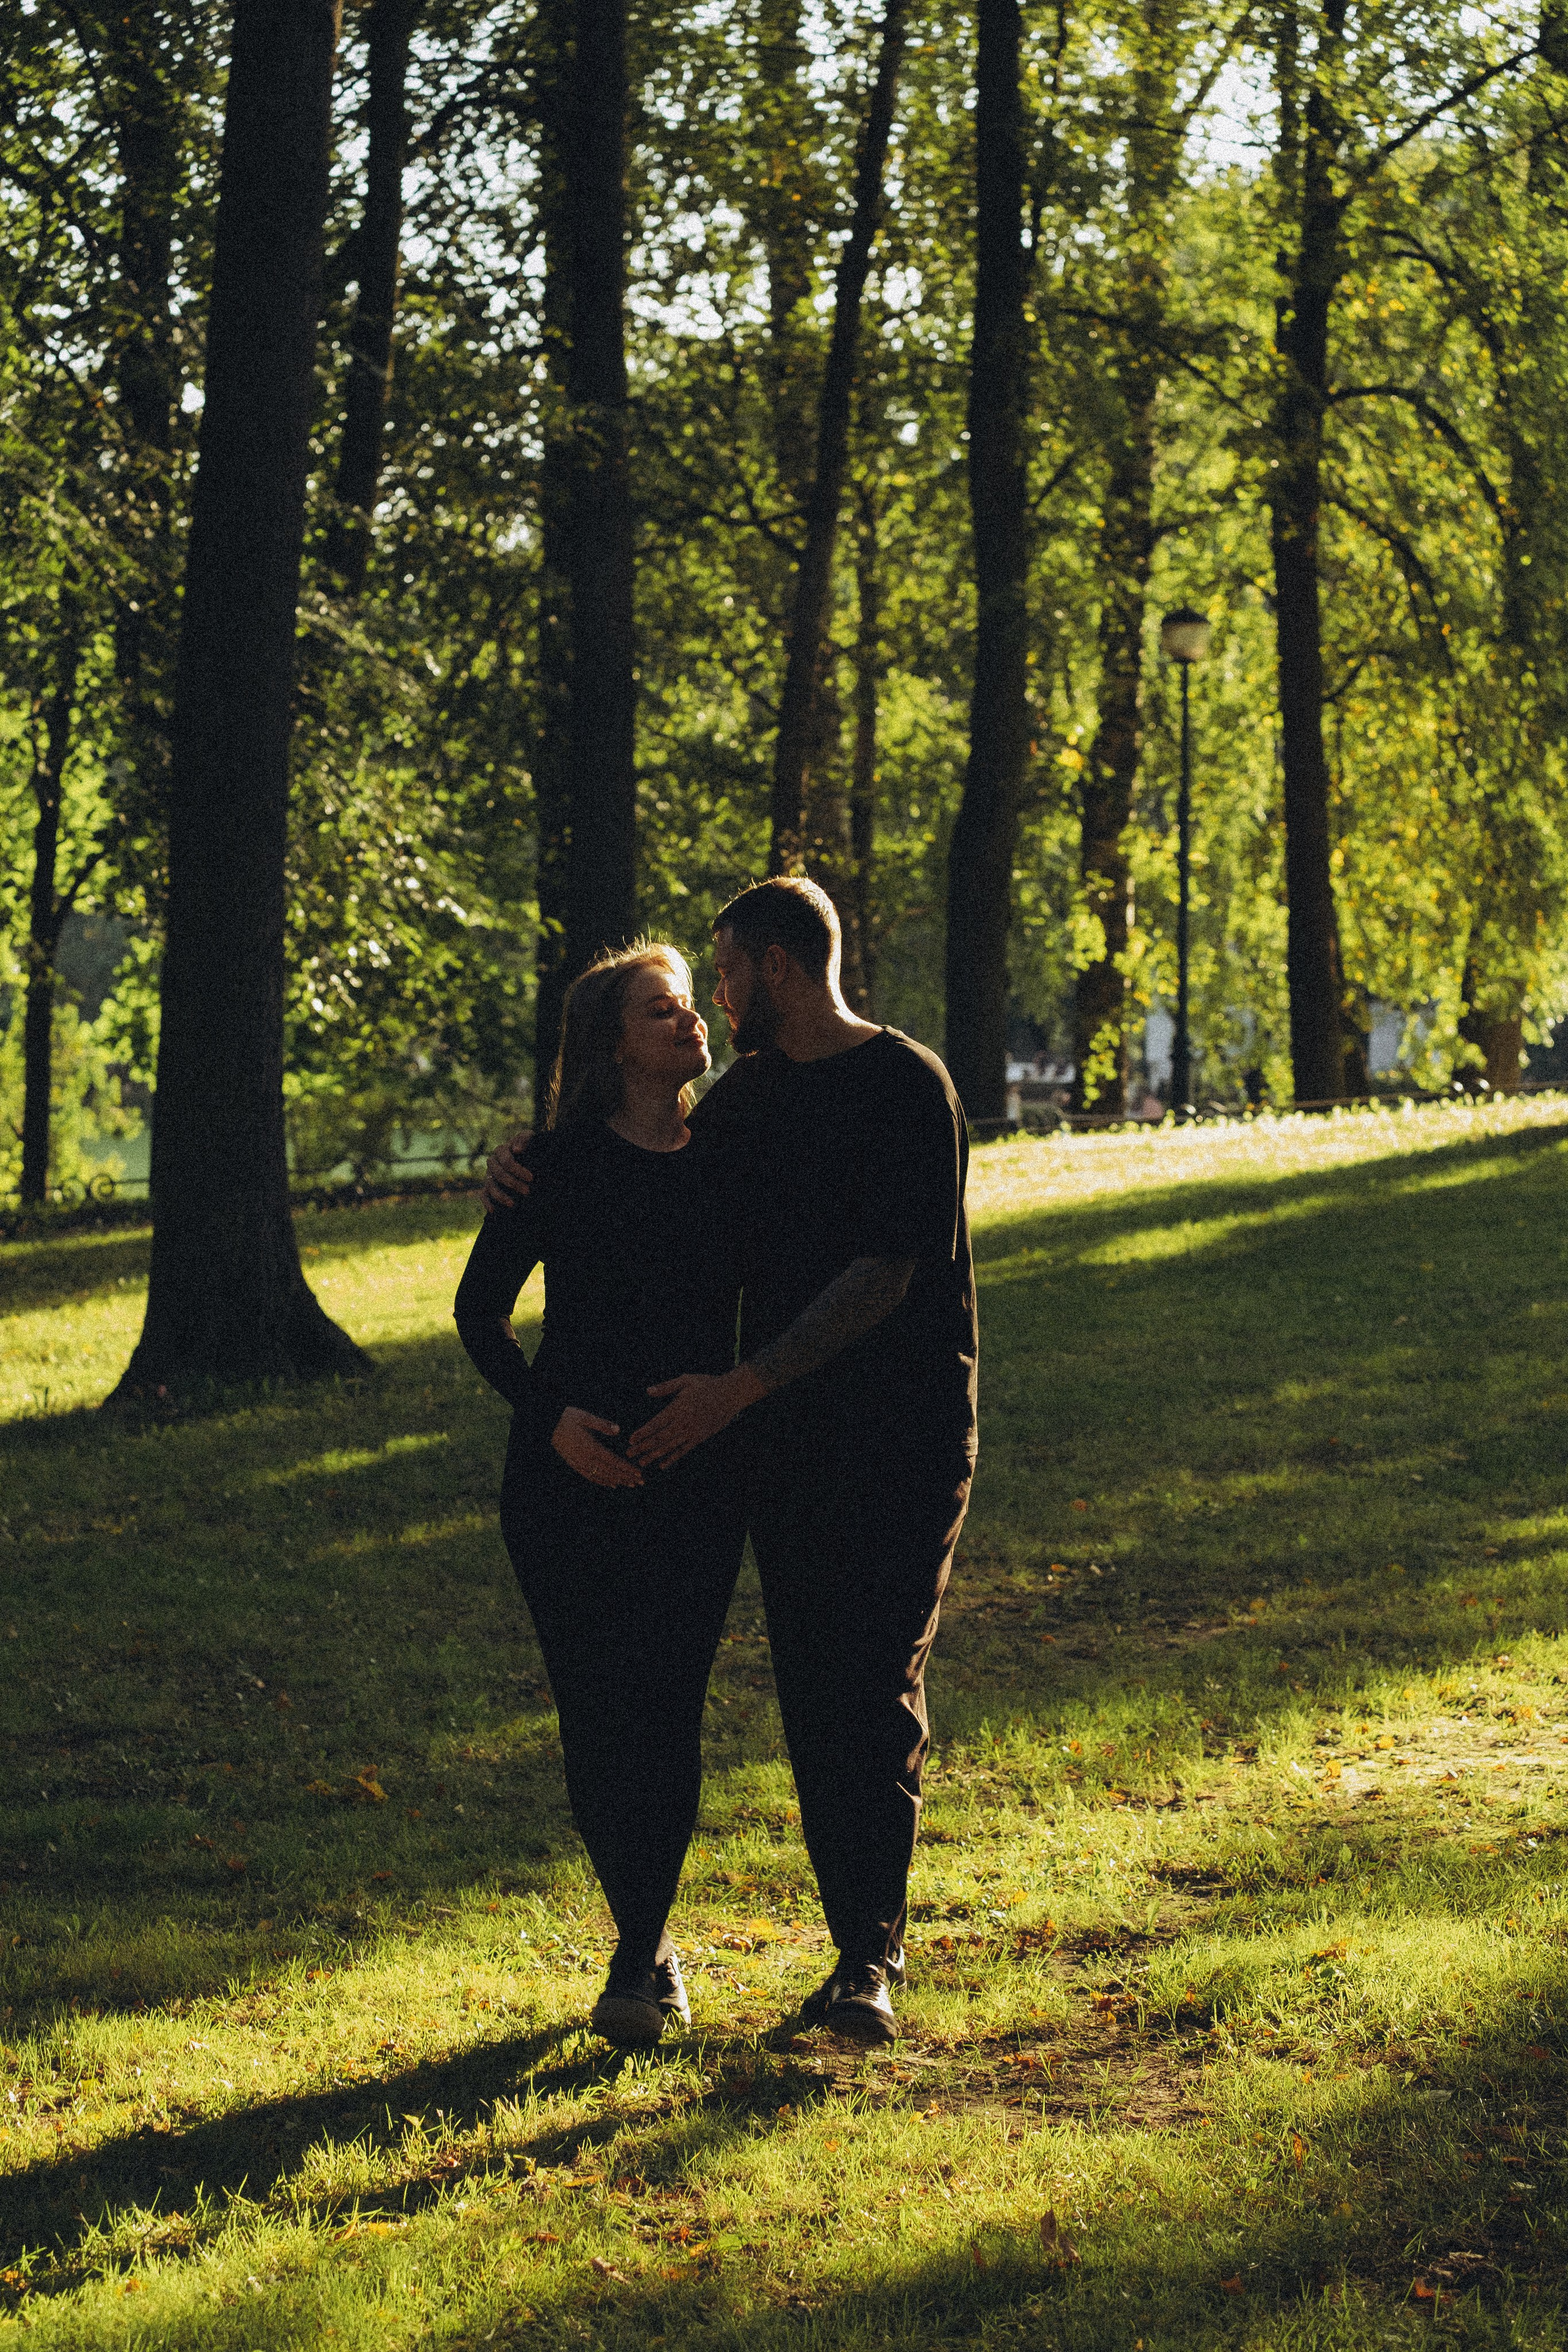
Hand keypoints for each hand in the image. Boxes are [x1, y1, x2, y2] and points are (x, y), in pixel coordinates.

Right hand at [481, 1129, 533, 1213]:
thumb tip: (516, 1149)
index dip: (518, 1170)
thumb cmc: (529, 1147)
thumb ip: (524, 1139)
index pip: (506, 1161)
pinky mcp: (487, 1186)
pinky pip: (483, 1195)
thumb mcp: (531, 1139)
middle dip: (513, 1183)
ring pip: (490, 1186)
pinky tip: (494, 1211)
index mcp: (501, 1150)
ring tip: (513, 1204)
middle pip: (499, 1174)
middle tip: (527, 1191)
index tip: (531, 1178)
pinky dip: (487, 1203)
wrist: (528, 1158)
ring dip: (501, 1196)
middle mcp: (492, 1162)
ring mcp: (489, 1175)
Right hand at [551, 1406, 643, 1488]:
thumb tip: (618, 1430)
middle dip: (626, 1477)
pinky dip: (602, 1481)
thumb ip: (602, 1424)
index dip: (626, 1468)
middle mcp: (585, 1459)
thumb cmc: (567, 1418)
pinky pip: (590, 1476)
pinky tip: (611, 1484)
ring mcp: (579, 1463)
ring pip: (601, 1476)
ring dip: (617, 1481)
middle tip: (640, 1482)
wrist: (547, 1425)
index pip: (613, 1461)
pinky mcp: (574, 1464)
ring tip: (630, 1484)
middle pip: (609, 1471)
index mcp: (590, 1447)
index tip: (639, 1473)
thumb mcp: (584, 1417)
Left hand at [626, 1365, 766, 1470]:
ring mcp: (692, 1432)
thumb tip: (648, 1391)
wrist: (731, 1394)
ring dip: (654, 1455)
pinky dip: (672, 1458)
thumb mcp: (686, 1380)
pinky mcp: (700, 1437)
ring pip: (670, 1446)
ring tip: (641, 1462)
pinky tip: (662, 1465)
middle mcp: (684, 1422)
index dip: (643, 1432)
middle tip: (629, 1455)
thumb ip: (666, 1387)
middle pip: (660, 1438)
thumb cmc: (707, 1384)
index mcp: (678, 1408)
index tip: (630, 1440)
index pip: (656, 1423)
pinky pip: (683, 1450)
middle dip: (643, 1447)